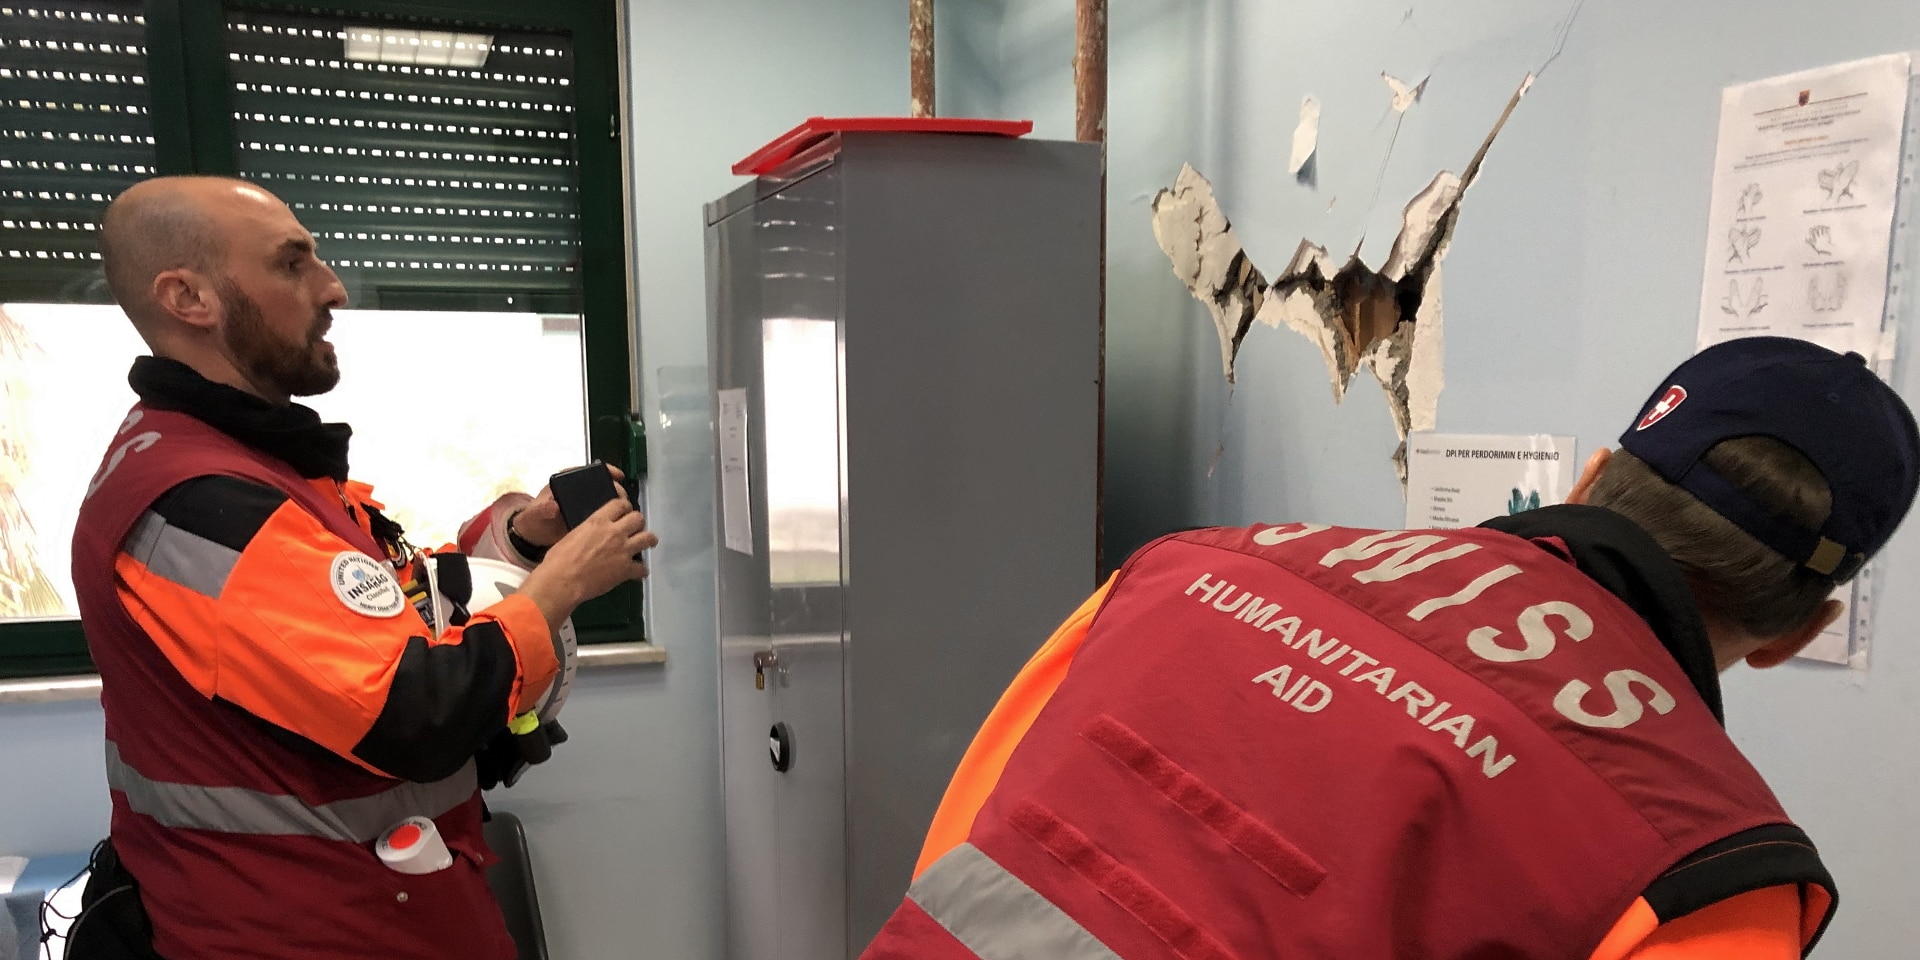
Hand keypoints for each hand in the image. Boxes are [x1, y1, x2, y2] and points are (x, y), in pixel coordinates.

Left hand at [511, 465, 628, 547]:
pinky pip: (606, 514)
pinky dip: (614, 516)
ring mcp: (586, 503)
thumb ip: (544, 509)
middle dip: (615, 489)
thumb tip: (553, 506)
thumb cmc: (534, 519)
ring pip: (608, 498)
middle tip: (622, 499)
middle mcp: (579, 489)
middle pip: (603, 484)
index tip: (617, 475)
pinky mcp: (590, 517)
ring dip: (618, 503)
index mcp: (567, 481)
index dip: (606, 471)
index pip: (590, 470)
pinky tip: (621, 521)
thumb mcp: (536, 512)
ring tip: (624, 510)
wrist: (534, 535)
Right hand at [518, 498, 656, 631]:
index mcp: (598, 521)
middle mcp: (615, 532)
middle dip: (638, 523)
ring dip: (649, 540)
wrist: (562, 580)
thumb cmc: (559, 558)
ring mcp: (623, 550)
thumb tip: (593, 534)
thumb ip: (589, 530)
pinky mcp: (626, 570)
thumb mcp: (574, 534)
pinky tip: (639, 572)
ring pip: (648, 538)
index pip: (620, 504)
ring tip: (648, 543)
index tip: (624, 513)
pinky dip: (641, 571)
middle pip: (638, 518)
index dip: (624, 507)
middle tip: (635, 529)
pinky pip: (642, 568)